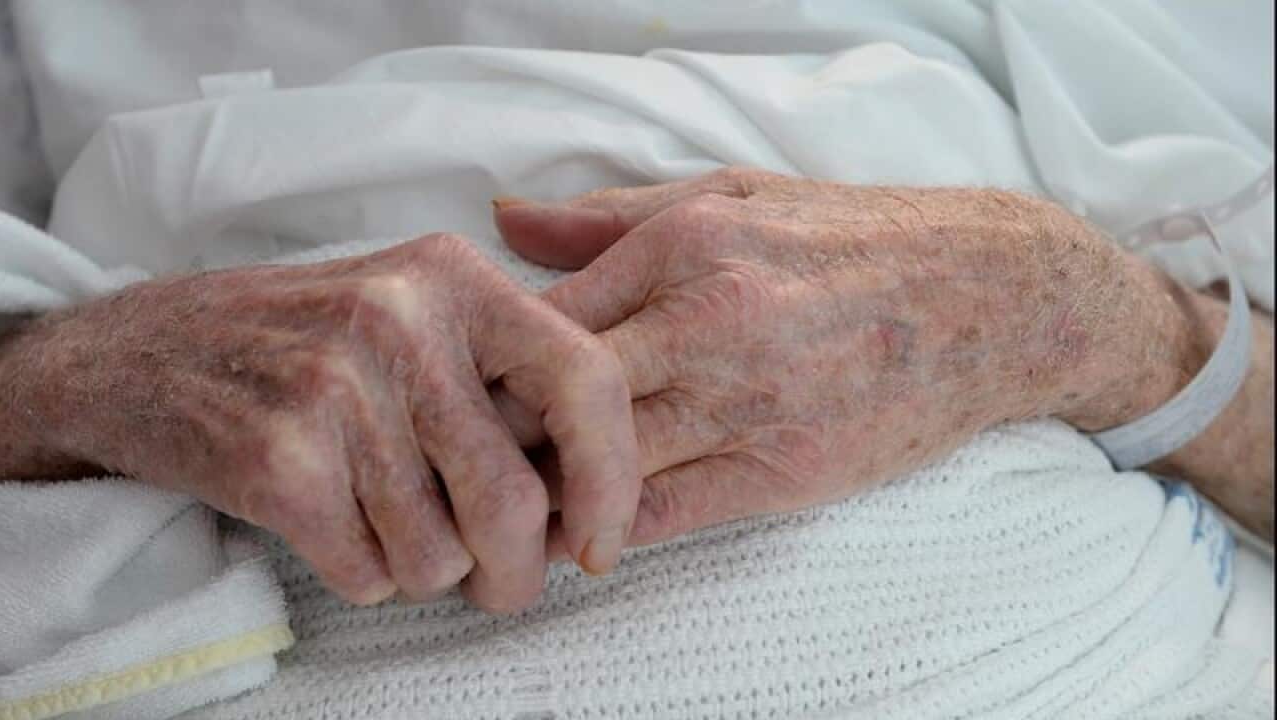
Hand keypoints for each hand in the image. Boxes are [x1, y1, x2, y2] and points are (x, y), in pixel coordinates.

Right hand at [0, 234, 638, 611]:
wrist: (140, 353)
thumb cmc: (303, 343)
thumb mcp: (412, 311)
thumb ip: (506, 377)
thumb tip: (594, 495)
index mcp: (454, 277)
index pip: (586, 380)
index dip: (612, 479)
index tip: (598, 543)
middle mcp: (400, 319)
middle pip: (515, 499)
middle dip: (516, 570)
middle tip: (499, 581)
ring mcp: (334, 387)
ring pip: (441, 554)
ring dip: (426, 571)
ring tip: (386, 522)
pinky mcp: (278, 459)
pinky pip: (370, 573)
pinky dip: (364, 576)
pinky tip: (335, 527)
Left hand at [493, 168, 1191, 546]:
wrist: (991, 299)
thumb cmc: (853, 240)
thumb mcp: (733, 196)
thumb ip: (610, 218)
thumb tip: (504, 223)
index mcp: (682, 245)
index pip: (540, 319)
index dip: (487, 363)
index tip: (467, 388)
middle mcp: (706, 324)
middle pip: (553, 398)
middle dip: (497, 436)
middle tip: (466, 459)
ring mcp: (746, 403)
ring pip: (598, 466)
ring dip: (543, 492)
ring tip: (509, 504)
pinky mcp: (784, 472)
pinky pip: (662, 514)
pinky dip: (609, 527)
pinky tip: (585, 527)